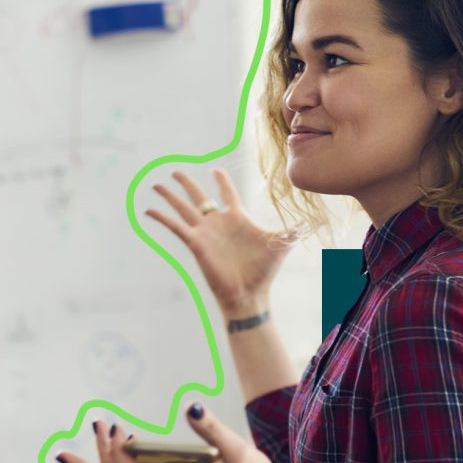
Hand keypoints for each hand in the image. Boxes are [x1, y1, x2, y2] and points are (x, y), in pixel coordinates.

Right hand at [144, 170, 294, 314]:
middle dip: (187, 183)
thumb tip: (314, 222)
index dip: (221, 181)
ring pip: (183, 208)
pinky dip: (162, 218)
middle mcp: (217, 223)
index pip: (226, 194)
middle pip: (198, 196)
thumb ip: (294, 230)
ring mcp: (204, 233)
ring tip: (155, 184)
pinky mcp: (195, 243)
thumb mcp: (282, 243)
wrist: (249, 293)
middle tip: (175, 170)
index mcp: (236, 218)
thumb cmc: (264, 271)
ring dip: (169, 196)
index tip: (214, 169)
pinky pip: (175, 227)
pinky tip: (148, 210)